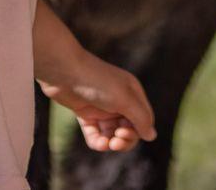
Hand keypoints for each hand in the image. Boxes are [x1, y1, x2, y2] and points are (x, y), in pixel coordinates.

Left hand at [37, 55, 156, 151]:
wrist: (63, 72)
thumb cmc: (97, 81)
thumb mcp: (123, 99)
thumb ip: (140, 117)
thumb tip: (152, 136)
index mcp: (132, 93)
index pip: (144, 119)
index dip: (138, 131)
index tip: (124, 131)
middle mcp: (119, 101)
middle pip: (129, 129)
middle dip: (125, 140)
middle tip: (116, 142)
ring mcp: (102, 108)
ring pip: (112, 134)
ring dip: (111, 142)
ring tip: (105, 144)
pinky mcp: (86, 114)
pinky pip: (96, 134)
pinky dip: (98, 141)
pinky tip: (97, 143)